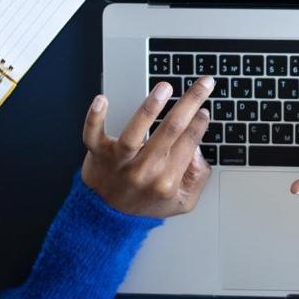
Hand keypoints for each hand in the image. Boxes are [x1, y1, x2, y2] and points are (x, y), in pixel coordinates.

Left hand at [81, 77, 214, 217]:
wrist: (106, 215)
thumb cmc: (145, 201)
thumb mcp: (182, 202)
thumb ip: (197, 178)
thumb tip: (197, 150)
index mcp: (167, 181)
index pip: (188, 144)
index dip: (199, 124)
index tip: (204, 109)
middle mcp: (144, 170)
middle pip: (171, 130)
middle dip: (191, 102)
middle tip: (204, 84)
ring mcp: (119, 161)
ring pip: (135, 132)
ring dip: (150, 107)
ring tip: (165, 88)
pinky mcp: (98, 153)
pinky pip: (93, 134)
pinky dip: (95, 117)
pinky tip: (102, 99)